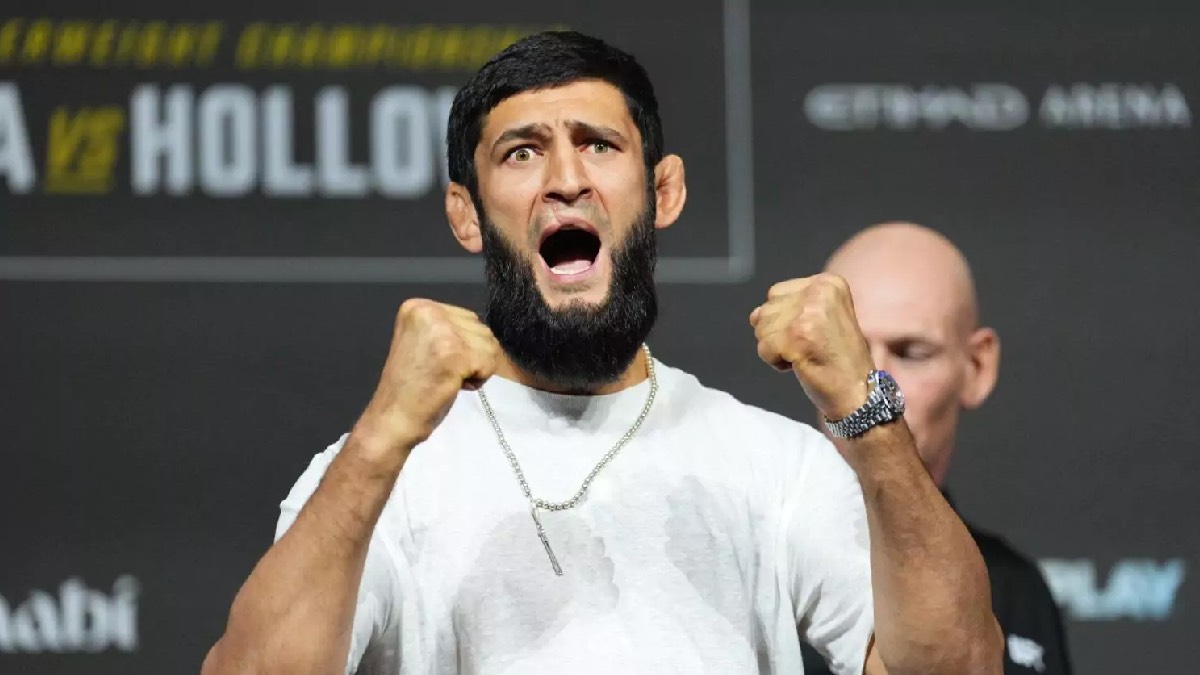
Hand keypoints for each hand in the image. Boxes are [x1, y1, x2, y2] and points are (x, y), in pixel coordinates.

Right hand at [353, 299, 501, 453]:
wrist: (393, 417)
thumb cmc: (410, 387)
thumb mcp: (424, 342)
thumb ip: (447, 329)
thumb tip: (483, 332)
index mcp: (418, 307)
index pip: (467, 318)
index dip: (463, 345)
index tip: (438, 362)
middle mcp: (428, 311)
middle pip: (480, 328)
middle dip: (472, 354)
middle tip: (443, 372)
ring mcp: (442, 330)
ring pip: (489, 344)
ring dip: (476, 367)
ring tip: (447, 378)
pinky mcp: (455, 352)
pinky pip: (489, 363)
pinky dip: (479, 379)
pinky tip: (454, 385)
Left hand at [749, 274, 874, 420]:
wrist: (858, 391)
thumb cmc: (838, 359)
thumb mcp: (822, 317)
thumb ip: (790, 307)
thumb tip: (754, 315)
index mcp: (828, 283)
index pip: (777, 293)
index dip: (784, 319)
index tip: (810, 334)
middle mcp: (819, 292)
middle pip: (767, 309)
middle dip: (778, 333)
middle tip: (808, 347)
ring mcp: (808, 313)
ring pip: (762, 328)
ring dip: (777, 348)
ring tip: (806, 354)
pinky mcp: (796, 336)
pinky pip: (764, 348)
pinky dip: (776, 361)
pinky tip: (801, 363)